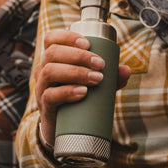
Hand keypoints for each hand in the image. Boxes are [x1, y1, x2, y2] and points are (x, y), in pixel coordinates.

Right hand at [35, 29, 129, 146]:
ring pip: (49, 72)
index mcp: (52, 60)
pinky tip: (82, 92)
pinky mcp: (45, 107)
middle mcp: (43, 71)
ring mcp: (41, 89)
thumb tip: (125, 70)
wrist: (64, 130)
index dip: (67, 37)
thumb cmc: (77, 100)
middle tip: (100, 64)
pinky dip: (67, 92)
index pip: (51, 40)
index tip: (87, 43)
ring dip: (75, 72)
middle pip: (52, 53)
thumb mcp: (93, 85)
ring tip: (96, 78)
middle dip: (78, 55)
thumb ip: (110, 78)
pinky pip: (50, 96)